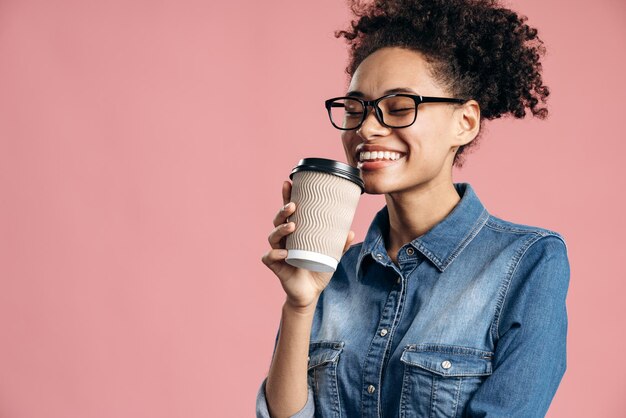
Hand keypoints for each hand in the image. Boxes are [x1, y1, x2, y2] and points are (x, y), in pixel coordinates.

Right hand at [261, 180, 354, 311]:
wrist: (310, 293)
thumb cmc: (318, 269)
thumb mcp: (332, 255)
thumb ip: (340, 245)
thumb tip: (350, 231)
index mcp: (296, 232)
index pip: (289, 211)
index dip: (287, 196)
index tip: (288, 182)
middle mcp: (285, 239)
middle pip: (278, 220)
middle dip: (283, 211)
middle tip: (293, 206)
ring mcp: (279, 251)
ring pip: (273, 236)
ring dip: (281, 229)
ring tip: (292, 227)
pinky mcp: (276, 266)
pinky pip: (269, 257)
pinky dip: (275, 253)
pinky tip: (284, 252)